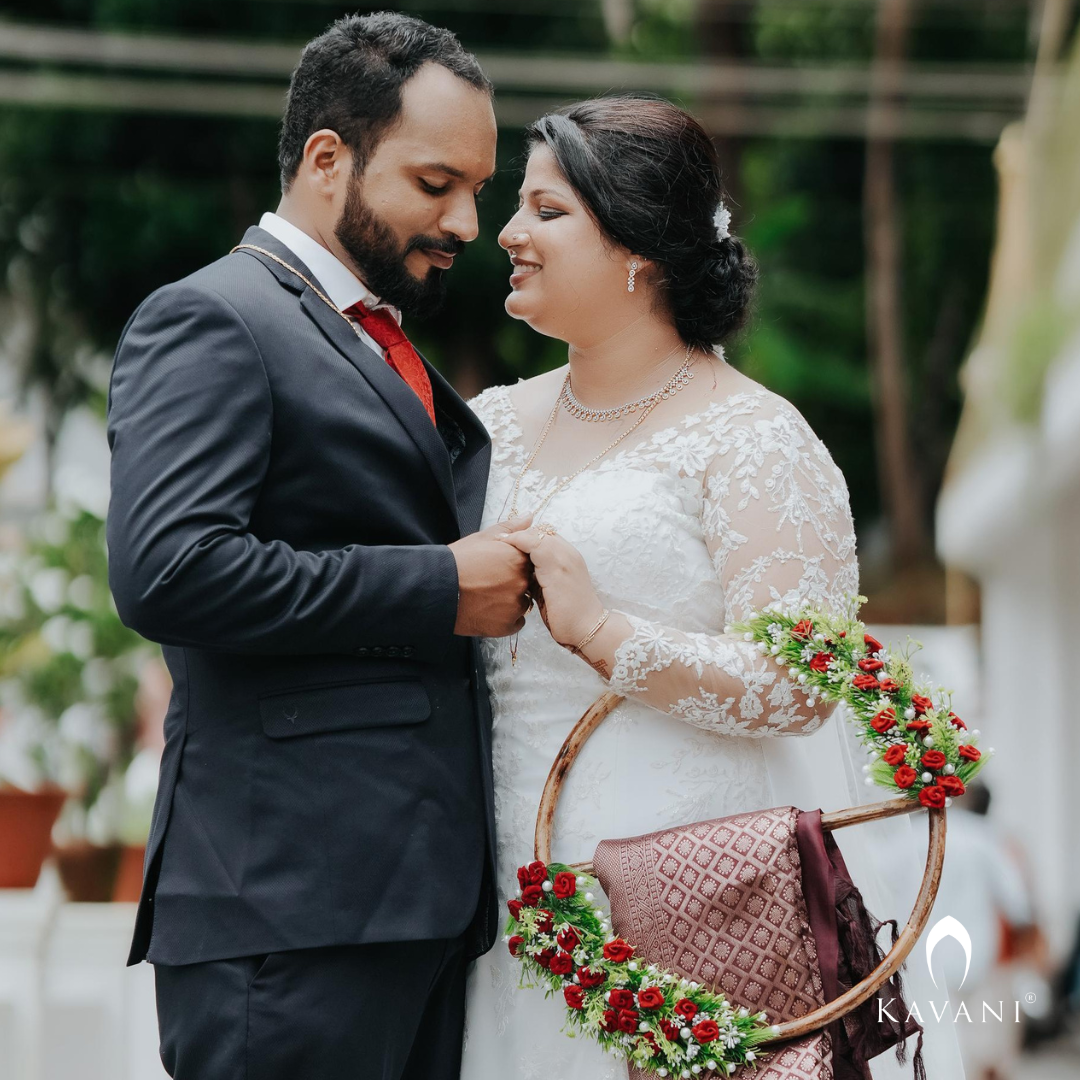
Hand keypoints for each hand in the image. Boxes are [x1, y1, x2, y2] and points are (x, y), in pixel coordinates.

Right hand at [449, 515, 533, 636]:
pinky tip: (487, 609)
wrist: (437, 589)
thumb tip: (530, 517)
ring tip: (486, 596)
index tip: (501, 567)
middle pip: (526, 583)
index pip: (531, 562)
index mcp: (518, 558)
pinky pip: (515, 622)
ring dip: (510, 601)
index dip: (515, 565)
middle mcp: (521, 582)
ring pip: (521, 603)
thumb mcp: (483, 537)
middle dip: (513, 582)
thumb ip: (511, 527)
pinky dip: (505, 618)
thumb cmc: (457, 562)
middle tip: (490, 582)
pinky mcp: (506, 625)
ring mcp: (515, 605)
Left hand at [495, 526, 603, 647]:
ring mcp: (564, 558)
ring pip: (536, 534)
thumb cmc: (566, 614)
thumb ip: (538, 575)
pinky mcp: (556, 566)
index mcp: (568, 557)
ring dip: (516, 537)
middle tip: (497, 541)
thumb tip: (519, 569)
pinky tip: (504, 550)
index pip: (544, 536)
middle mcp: (568, 552)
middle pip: (539, 531)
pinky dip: (518, 543)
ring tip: (497, 543)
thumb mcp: (549, 588)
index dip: (526, 538)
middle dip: (519, 534)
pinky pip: (534, 544)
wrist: (587, 628)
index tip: (506, 543)